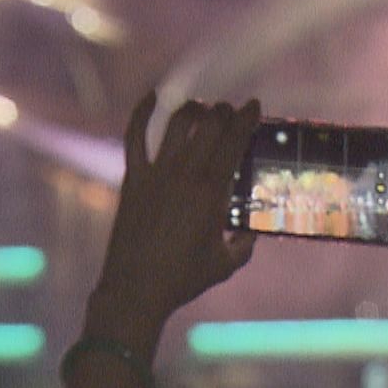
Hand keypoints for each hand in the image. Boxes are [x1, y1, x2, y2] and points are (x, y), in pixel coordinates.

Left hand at [89, 95, 261, 339]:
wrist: (137, 290)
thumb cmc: (184, 279)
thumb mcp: (227, 264)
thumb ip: (245, 244)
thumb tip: (251, 232)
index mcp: (212, 191)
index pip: (233, 141)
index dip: (246, 118)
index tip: (255, 106)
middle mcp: (185, 175)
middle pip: (208, 124)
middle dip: (223, 111)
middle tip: (230, 112)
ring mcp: (156, 174)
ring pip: (177, 123)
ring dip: (193, 109)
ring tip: (202, 109)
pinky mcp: (133, 179)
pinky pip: (134, 136)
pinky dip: (141, 112)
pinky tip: (152, 97)